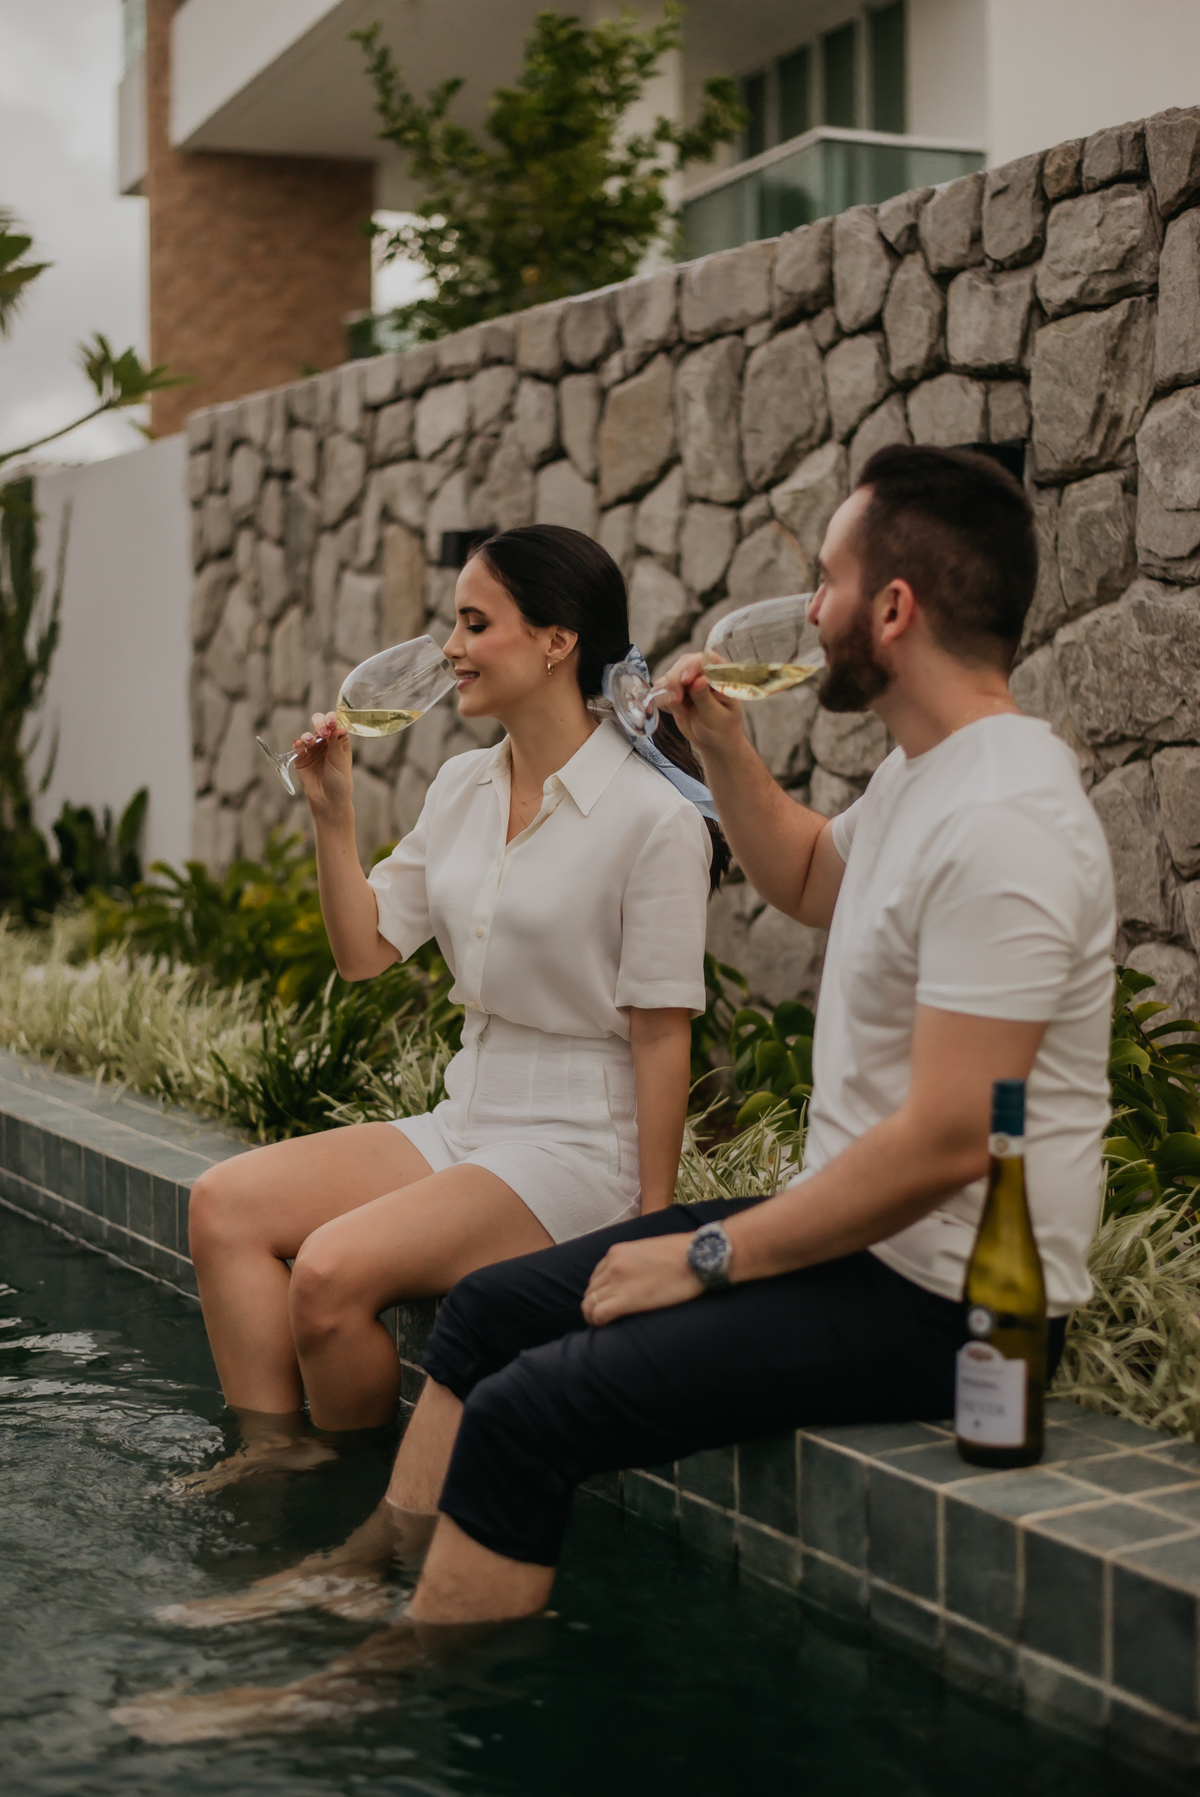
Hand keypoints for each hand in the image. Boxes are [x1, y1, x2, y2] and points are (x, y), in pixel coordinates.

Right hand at [293, 711, 352, 819]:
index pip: (335, 723)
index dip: (332, 719)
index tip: (331, 721)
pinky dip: (298, 744)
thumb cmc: (339, 782)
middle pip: (320, 723)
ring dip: (308, 735)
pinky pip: (297, 746)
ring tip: (310, 741)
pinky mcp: (301, 758)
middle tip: (322, 732)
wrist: (328, 800)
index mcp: (339, 741)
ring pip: (308, 734)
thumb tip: (339, 727)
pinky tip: (299, 745)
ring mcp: (312, 749)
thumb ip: (337, 744)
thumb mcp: (340, 762)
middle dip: (319, 723)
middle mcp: (325, 742)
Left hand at [581, 1233, 702, 1326]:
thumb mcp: (648, 1250)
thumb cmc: (682, 1254)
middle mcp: (612, 1264)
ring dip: (593, 1315)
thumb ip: (633, 1261)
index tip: (607, 1302)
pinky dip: (598, 1322)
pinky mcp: (625, 1299)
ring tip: (605, 1325)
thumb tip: (633, 1278)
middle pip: (590, 1290)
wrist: (698, 1257)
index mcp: (617, 1252)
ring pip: (589, 1303)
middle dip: (594, 1305)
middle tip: (605, 1318)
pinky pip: (598, 1314)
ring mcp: (617, 1281)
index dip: (599, 1292)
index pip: (595, 1276)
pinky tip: (607, 1327)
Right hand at [656, 652, 744, 755]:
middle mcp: (704, 672)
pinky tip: (678, 712)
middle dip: (675, 683)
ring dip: (670, 696)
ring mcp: (688, 680)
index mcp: (721, 675)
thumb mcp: (716, 716)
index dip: (692, 666)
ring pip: (669, 677)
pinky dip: (665, 702)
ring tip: (682, 713)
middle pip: (683, 664)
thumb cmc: (722, 729)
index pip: (705, 659)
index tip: (685, 681)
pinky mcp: (675, 690)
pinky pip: (660, 690)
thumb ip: (705, 698)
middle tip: (677, 701)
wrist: (714, 742)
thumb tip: (699, 680)